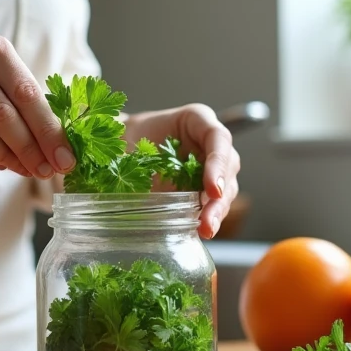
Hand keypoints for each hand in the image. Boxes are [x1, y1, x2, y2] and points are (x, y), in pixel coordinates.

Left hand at [123, 104, 239, 239]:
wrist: (122, 147)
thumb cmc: (127, 136)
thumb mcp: (127, 138)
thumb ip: (131, 153)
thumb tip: (124, 174)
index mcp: (197, 120)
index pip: (218, 138)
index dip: (219, 164)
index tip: (212, 190)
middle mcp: (209, 142)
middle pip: (228, 167)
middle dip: (220, 196)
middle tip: (208, 220)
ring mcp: (211, 166)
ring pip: (226, 188)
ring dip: (217, 211)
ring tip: (205, 230)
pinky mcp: (204, 188)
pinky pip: (214, 203)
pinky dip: (209, 217)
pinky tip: (200, 230)